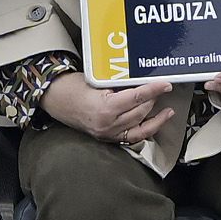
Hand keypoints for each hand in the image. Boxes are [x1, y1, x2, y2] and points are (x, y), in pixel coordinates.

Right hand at [43, 72, 177, 143]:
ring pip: (140, 128)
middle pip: (140, 112)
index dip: (153, 90)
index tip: (166, 84)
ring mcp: (107, 134)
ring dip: (154, 117)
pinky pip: (132, 138)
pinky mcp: (107, 138)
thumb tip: (142, 83)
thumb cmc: (73, 87)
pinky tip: (154, 123)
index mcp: (105, 108)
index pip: (137, 98)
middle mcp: (108, 124)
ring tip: (166, 110)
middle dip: (153, 100)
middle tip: (161, 89)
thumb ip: (119, 85)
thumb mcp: (97, 81)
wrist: (55, 99)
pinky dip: (145, 130)